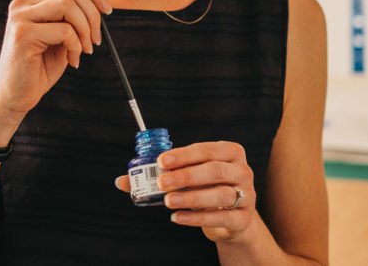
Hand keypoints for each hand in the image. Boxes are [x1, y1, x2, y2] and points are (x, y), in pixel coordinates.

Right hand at [0, 0, 111, 120]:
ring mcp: (20, 16)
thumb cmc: (40, 65)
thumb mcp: (66, 31)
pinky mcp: (22, 34)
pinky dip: (76, 46)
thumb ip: (79, 3)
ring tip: (85, 50)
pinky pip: (64, 30)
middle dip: (93, 13)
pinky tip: (72, 60)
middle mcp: (23, 2)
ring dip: (85, 29)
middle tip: (96, 39)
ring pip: (68, 4)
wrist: (15, 96)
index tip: (107, 11)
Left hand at [114, 141, 255, 242]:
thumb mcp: (186, 177)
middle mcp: (242, 171)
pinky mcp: (243, 218)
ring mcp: (246, 195)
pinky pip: (221, 217)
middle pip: (214, 170)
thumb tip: (121, 181)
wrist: (231, 217)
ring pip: (220, 194)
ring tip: (168, 201)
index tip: (161, 160)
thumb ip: (158, 175)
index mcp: (229, 152)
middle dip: (185, 175)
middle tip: (162, 182)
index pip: (205, 150)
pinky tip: (178, 217)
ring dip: (191, 197)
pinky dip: (197, 218)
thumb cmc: (205, 188)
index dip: (183, 154)